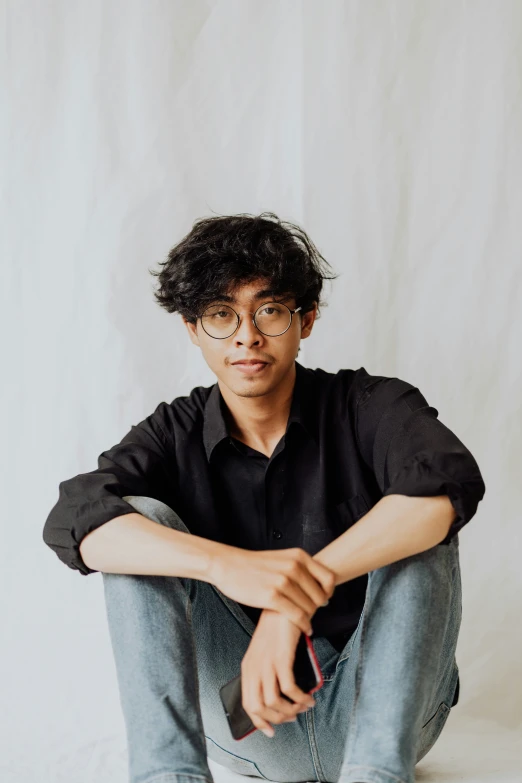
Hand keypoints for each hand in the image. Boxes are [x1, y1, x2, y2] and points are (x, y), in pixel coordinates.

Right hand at [209, 545, 334, 634]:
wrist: (228, 565)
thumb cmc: (254, 565)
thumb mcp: (282, 558)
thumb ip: (300, 568)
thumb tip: (318, 586)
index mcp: (299, 556)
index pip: (328, 578)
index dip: (329, 592)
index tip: (324, 600)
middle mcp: (294, 567)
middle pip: (320, 595)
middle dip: (318, 608)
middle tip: (312, 615)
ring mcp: (283, 581)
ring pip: (309, 607)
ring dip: (310, 618)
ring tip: (307, 623)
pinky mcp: (272, 596)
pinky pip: (297, 615)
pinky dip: (304, 625)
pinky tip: (305, 629)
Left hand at [241, 608, 316, 737]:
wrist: (285, 606)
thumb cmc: (278, 629)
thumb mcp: (267, 652)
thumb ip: (269, 672)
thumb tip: (282, 697)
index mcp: (248, 667)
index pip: (248, 704)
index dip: (259, 722)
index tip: (272, 731)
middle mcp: (254, 667)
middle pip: (260, 707)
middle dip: (279, 718)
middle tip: (294, 716)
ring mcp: (266, 663)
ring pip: (274, 702)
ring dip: (291, 710)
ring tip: (305, 706)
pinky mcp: (281, 658)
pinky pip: (289, 689)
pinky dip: (300, 698)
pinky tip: (309, 698)